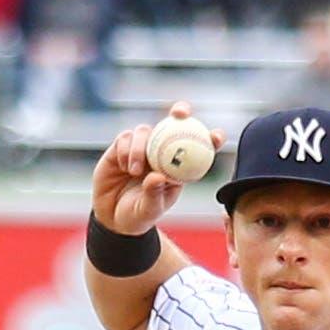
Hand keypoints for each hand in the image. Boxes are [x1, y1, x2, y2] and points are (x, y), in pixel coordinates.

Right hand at [90, 100, 226, 234]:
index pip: (198, 149)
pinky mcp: (122, 146)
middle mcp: (161, 152)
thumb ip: (154, 194)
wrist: (112, 217)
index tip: (217, 137)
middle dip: (180, 112)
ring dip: (141, 148)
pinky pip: (126, 138)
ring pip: (145, 131)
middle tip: (180, 113)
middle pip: (174, 123)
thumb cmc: (138, 216)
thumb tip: (157, 176)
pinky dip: (126, 150)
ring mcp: (142, 147)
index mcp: (178, 168)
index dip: (210, 138)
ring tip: (134, 172)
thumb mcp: (149, 210)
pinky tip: (125, 167)